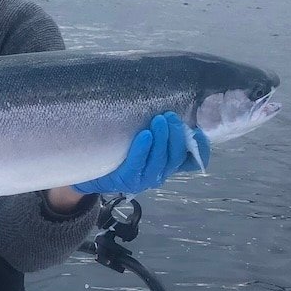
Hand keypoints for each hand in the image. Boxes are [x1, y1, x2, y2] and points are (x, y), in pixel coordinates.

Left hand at [73, 112, 209, 194]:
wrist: (91, 172)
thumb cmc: (120, 152)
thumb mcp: (143, 142)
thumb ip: (158, 132)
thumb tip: (170, 109)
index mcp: (167, 165)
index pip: (191, 161)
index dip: (200, 148)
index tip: (198, 131)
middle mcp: (160, 174)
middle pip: (176, 156)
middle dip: (176, 135)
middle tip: (170, 116)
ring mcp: (144, 179)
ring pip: (160, 160)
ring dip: (162, 139)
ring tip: (160, 120)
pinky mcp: (126, 180)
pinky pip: (138, 163)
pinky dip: (143, 149)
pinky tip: (145, 135)